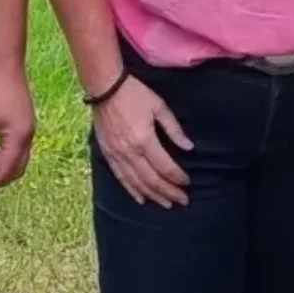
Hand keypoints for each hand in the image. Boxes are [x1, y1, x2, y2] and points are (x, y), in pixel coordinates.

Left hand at [0, 61, 35, 192]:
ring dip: (0, 168)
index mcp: (18, 136)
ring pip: (18, 160)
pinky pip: (18, 149)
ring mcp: (29, 129)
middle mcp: (28, 135)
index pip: (5, 170)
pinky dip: (4, 157)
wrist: (5, 63)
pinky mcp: (25, 123)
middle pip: (16, 169)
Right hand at [93, 78, 192, 207]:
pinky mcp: (108, 156)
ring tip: (166, 204)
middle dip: (169, 192)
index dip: (178, 177)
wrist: (105, 88)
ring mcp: (117, 156)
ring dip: (153, 196)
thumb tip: (189, 147)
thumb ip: (174, 129)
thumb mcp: (159, 106)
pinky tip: (141, 199)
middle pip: (152, 180)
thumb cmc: (135, 94)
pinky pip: (121, 179)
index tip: (188, 182)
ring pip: (137, 183)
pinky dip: (132, 191)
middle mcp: (130, 153)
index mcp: (144, 140)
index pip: (165, 167)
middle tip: (183, 201)